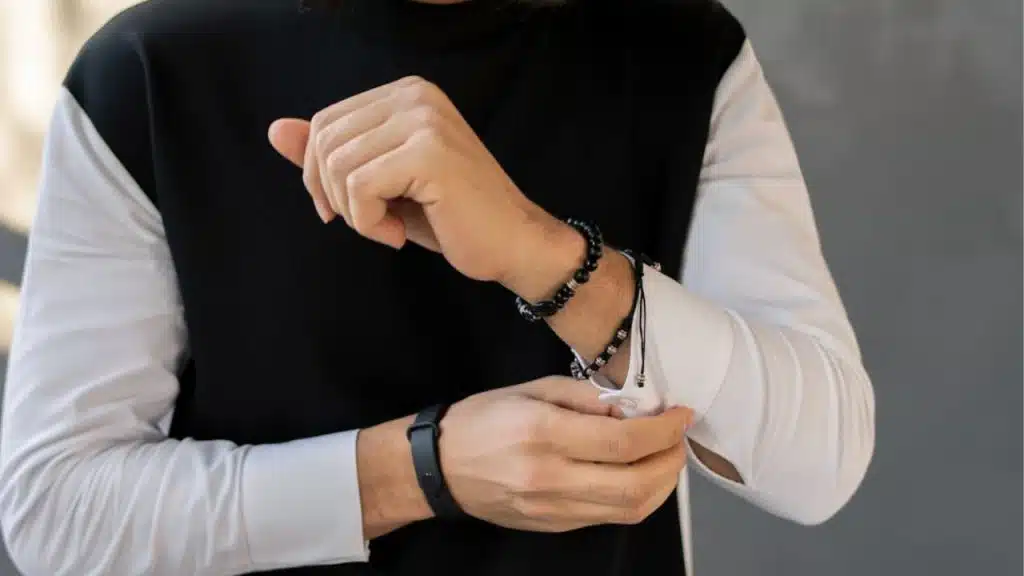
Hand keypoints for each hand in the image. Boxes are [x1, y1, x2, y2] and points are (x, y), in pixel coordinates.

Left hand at [268, 76, 569, 284]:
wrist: (513, 244)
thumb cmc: (450, 217)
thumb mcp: (380, 183)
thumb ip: (331, 154)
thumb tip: (276, 130)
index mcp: (405, 94)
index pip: (325, 123)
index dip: (319, 175)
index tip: (350, 211)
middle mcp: (415, 95)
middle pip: (325, 141)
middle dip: (332, 195)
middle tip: (370, 224)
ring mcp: (424, 120)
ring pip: (338, 166)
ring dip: (354, 214)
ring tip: (389, 228)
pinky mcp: (429, 153)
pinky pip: (359, 187)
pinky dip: (369, 223)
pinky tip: (397, 234)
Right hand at [439, 376, 691, 531]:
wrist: (439, 467)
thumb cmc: (483, 418)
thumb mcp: (533, 389)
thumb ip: (586, 397)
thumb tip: (633, 407)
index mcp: (544, 433)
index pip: (623, 442)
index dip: (663, 430)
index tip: (680, 414)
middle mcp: (551, 477)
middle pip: (636, 484)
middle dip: (671, 460)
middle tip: (679, 437)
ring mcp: (553, 509)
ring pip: (629, 509)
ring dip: (662, 484)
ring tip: (666, 457)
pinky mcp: (555, 526)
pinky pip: (610, 517)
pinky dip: (638, 497)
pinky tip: (640, 475)